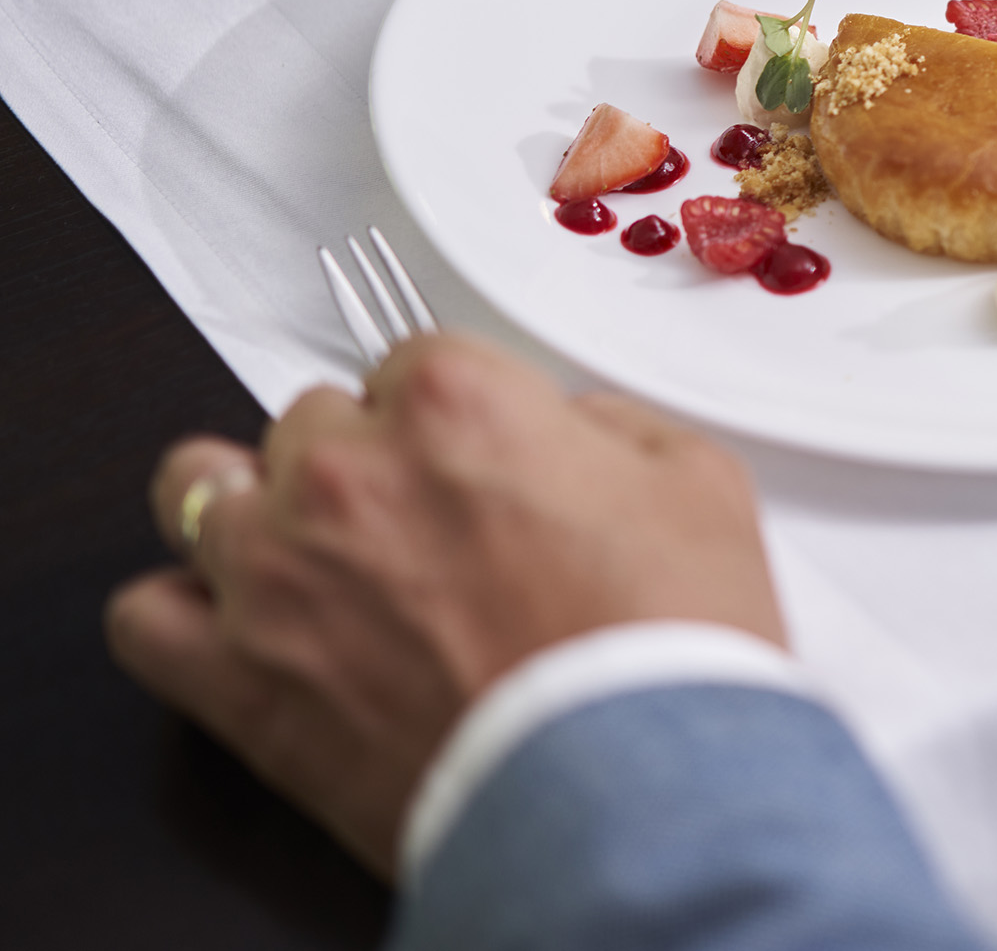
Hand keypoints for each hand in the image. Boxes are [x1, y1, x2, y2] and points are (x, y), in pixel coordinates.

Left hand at [104, 335, 784, 877]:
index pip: (415, 361)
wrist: (630, 788)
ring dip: (254, 508)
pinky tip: (249, 630)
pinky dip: (185, 615)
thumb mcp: (698, 484)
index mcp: (455, 401)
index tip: (484, 459)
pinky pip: (145, 615)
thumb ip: (612, 427)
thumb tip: (571, 431)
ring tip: (317, 557)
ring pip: (199, 487)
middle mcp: (346, 468)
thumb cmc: (664, 643)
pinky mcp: (236, 679)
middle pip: (312, 420)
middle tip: (430, 526)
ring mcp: (274, 572)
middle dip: (365, 460)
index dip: (458, 415)